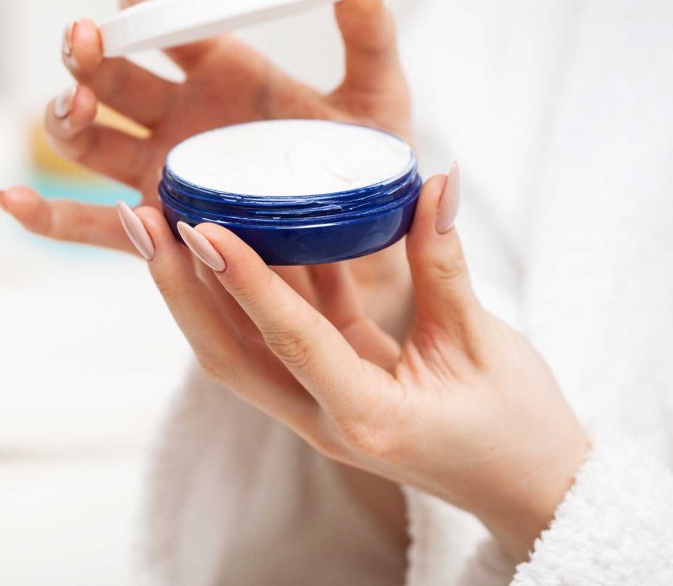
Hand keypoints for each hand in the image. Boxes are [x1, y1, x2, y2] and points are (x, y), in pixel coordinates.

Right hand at [0, 0, 411, 323]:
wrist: (367, 246)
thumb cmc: (368, 168)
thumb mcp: (379, 100)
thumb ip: (370, 36)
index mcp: (221, 68)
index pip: (167, 21)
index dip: (148, 0)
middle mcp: (177, 113)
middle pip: (111, 72)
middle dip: (92, 51)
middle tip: (87, 39)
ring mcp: (157, 168)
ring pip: (87, 137)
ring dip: (65, 115)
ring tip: (75, 107)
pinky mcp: (153, 225)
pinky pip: (90, 224)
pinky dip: (44, 216)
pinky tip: (8, 201)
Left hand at [117, 167, 589, 561]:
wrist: (529, 490)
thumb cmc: (518, 429)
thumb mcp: (485, 343)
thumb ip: (444, 263)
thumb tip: (432, 183)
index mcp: (366, 415)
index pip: (292, 340)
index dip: (245, 281)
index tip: (200, 228)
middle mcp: (323, 419)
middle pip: (227, 352)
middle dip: (179, 285)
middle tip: (142, 218)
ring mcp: (317, 409)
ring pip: (238, 346)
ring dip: (200, 286)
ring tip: (164, 221)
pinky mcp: (326, 389)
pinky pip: (281, 334)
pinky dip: (263, 285)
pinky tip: (248, 229)